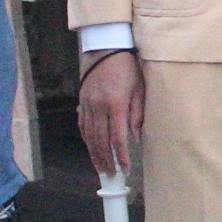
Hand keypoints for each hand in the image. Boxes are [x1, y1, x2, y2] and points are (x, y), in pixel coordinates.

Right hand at [79, 49, 143, 176]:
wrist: (105, 46)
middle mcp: (98, 107)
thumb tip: (137, 138)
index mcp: (115, 105)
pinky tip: (91, 149)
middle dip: (106, 161)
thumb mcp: (139, 88)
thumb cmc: (127, 66)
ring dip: (94, 154)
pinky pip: (82, 125)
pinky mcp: (82, 101)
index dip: (121, 157)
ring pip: (89, 136)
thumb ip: (138, 114)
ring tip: (100, 168)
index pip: (117, 139)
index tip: (126, 169)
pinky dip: (86, 140)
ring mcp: (87, 104)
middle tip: (111, 175)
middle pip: (101, 142)